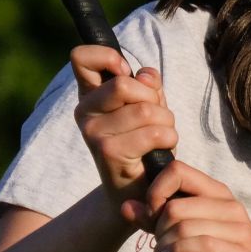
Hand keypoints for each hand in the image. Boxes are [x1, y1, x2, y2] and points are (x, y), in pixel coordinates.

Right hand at [71, 45, 177, 219]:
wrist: (136, 193)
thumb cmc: (144, 145)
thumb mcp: (148, 107)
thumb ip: (147, 86)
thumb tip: (146, 75)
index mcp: (89, 94)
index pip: (81, 58)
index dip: (109, 58)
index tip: (126, 75)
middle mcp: (84, 112)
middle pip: (124, 83)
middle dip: (154, 99)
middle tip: (157, 118)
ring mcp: (93, 133)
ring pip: (146, 110)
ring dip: (166, 122)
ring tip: (161, 137)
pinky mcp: (109, 152)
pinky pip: (154, 133)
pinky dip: (169, 139)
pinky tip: (162, 151)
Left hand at [145, 161, 250, 251]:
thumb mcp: (188, 234)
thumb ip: (157, 220)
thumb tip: (126, 207)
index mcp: (217, 193)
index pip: (177, 170)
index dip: (156, 191)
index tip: (152, 215)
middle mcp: (229, 205)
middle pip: (174, 206)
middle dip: (157, 230)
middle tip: (158, 247)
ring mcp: (237, 228)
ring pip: (183, 226)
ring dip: (164, 247)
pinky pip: (199, 245)